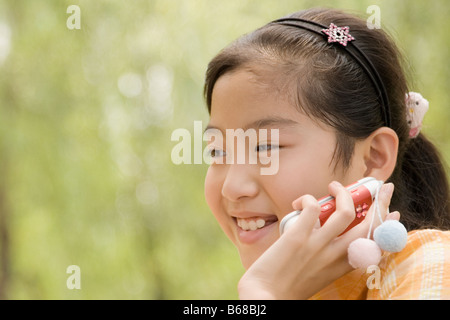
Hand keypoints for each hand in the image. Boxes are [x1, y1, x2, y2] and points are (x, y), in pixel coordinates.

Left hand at [237, 181, 397, 299]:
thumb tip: (329, 236)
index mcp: (343, 266)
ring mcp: (318, 244)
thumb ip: (330, 259)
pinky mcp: (299, 235)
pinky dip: (309, 198)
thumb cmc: (288, 286)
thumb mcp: (320, 275)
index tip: (393, 212)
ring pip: (345, 210)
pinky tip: (301, 201)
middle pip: (369, 224)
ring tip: (334, 186)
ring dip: (343, 192)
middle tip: (378, 186)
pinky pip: (313, 207)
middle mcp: (336, 255)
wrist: (266, 295)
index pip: (375, 244)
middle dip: (380, 200)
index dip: (387, 225)